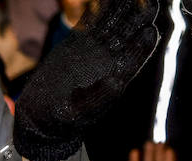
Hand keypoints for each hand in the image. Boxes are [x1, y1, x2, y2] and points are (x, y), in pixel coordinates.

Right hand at [13, 0, 159, 160]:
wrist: (40, 114)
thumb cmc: (62, 119)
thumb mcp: (80, 111)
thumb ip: (99, 97)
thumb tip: (116, 82)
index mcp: (115, 77)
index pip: (134, 57)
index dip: (143, 45)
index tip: (150, 31)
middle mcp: (109, 60)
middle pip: (129, 34)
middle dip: (141, 18)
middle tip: (151, 3)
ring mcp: (94, 49)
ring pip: (112, 23)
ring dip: (123, 7)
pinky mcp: (77, 43)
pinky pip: (90, 22)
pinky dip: (96, 10)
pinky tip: (101, 0)